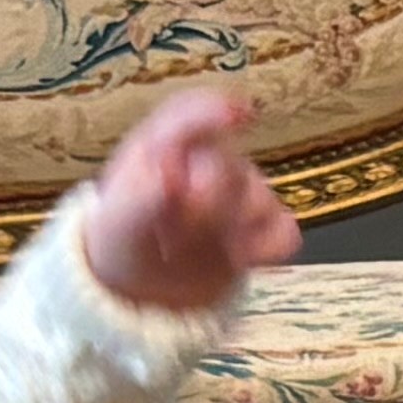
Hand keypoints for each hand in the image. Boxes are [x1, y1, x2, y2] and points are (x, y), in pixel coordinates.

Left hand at [76, 86, 302, 313]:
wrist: (140, 290)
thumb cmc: (124, 241)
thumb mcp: (118, 221)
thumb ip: (140, 198)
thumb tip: (168, 177)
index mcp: (164, 146)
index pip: (190, 116)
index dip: (214, 112)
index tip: (238, 114)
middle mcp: (206, 163)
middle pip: (229, 164)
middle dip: (211, 198)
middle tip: (179, 230)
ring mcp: (238, 197)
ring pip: (261, 197)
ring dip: (232, 226)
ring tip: (195, 250)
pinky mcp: (260, 232)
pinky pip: (284, 230)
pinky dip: (268, 246)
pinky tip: (240, 259)